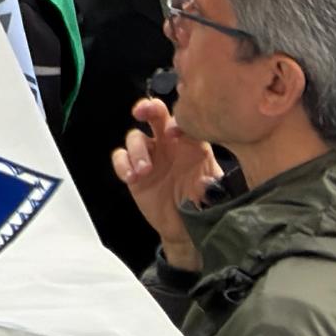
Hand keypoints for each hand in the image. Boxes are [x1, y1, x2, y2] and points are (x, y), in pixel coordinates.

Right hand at [111, 99, 217, 268]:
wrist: (185, 228)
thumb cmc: (202, 204)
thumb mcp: (214, 193)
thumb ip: (211, 184)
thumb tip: (205, 180)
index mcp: (191, 143)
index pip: (183, 121)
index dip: (177, 121)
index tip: (174, 133)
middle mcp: (169, 144)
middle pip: (156, 115)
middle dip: (148, 107)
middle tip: (141, 112)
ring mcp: (150, 156)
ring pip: (135, 137)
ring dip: (137, 149)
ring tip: (144, 170)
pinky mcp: (134, 171)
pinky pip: (121, 158)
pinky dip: (123, 164)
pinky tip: (131, 177)